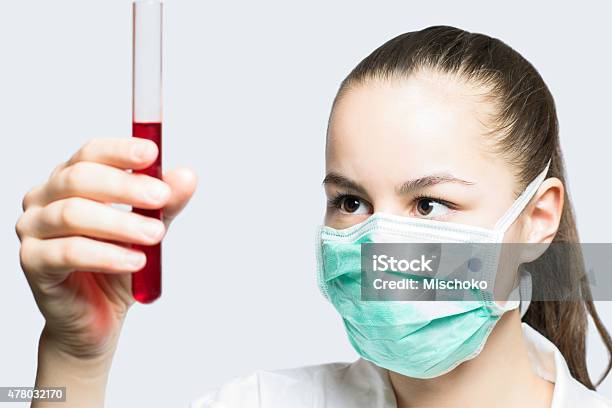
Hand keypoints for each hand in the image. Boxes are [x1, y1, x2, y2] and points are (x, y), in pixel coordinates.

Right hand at [16, 138, 196, 358]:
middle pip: (79, 178)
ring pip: (72, 214)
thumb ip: (165, 204)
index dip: (120, 151)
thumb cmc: (118, 265)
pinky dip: (107, 255)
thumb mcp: (149, 229)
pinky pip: (68, 252)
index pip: (91, 153)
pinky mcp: (32, 262)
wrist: (98, 316)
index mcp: (70, 180)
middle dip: (126, 186)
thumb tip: (187, 176)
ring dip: (121, 224)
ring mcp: (32, 229)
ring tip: (155, 236)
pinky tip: (136, 262)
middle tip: (161, 198)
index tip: (152, 153)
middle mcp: (44, 198)